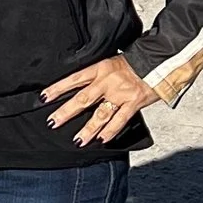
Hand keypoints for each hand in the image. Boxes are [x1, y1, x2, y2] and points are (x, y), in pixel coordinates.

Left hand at [41, 54, 158, 145]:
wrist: (159, 61)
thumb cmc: (134, 63)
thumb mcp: (111, 63)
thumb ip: (97, 76)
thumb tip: (80, 88)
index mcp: (100, 68)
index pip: (74, 79)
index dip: (58, 88)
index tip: (43, 97)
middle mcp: (108, 81)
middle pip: (83, 98)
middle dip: (66, 112)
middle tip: (53, 122)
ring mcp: (121, 93)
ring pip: (101, 114)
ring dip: (88, 129)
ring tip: (78, 141)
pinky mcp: (134, 102)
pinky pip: (120, 119)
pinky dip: (111, 130)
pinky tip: (102, 139)